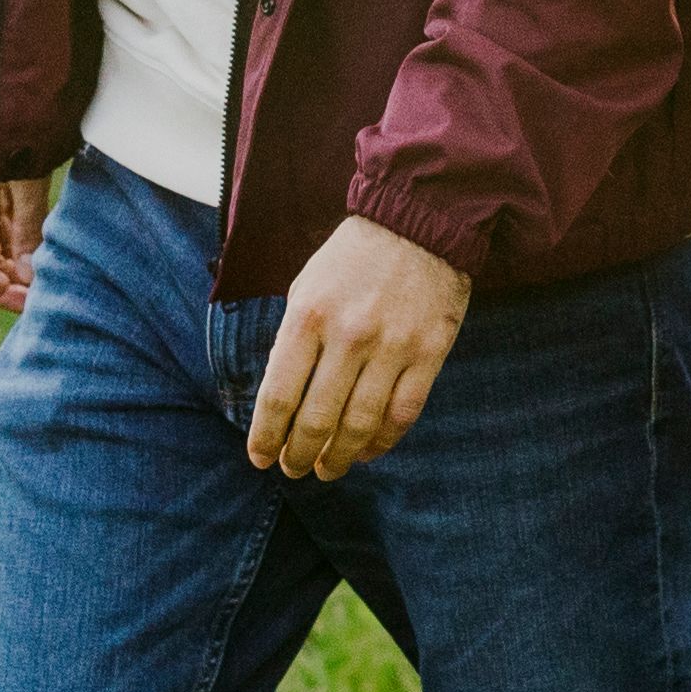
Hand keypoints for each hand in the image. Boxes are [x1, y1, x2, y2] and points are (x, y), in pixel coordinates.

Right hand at [0, 55, 48, 318]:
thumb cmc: (17, 113)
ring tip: (52, 271)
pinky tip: (44, 241)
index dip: (3, 294)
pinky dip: (19, 234)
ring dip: (16, 258)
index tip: (37, 303)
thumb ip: (30, 226)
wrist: (8, 57)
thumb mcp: (29, 175)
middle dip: (11, 279)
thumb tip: (32, 272)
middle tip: (51, 290)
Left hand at [242, 217, 476, 479]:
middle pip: (317, 420)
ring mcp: (393, 347)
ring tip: (327, 470)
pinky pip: (402, 414)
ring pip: (360, 426)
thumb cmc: (353, 258)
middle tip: (293, 470)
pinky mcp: (430, 354)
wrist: (421, 221)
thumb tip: (280, 401)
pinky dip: (382, 442)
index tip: (260, 459)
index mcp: (308, 316)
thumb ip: (293, 341)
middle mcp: (349, 335)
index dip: (266, 437)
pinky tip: (367, 452)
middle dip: (299, 455)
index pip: (278, 396)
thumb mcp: (306, 288)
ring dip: (339, 458)